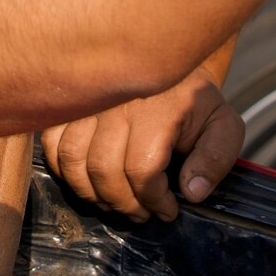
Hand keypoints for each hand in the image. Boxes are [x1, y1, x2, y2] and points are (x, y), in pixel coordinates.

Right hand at [41, 76, 244, 219]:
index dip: (153, 200)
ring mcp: (87, 102)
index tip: (167, 210)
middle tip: (141, 212)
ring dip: (92, 194)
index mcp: (156, 108)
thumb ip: (216, 159)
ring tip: (115, 202)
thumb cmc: (194, 101)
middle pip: (104, 170)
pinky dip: (65, 172)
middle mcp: (116, 103)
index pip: (142, 170)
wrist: (167, 63)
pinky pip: (52, 145)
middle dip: (124, 203)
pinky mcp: (69, 104)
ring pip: (73, 161)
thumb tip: (192, 192)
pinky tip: (89, 181)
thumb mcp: (222, 126)